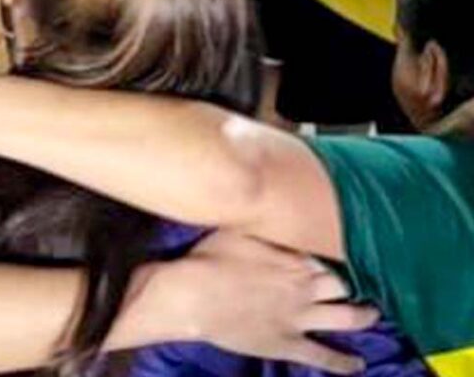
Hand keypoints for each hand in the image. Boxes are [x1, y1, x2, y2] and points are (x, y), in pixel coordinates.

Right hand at [116, 231, 376, 373]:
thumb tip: (278, 207)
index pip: (329, 254)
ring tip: (373, 313)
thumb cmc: (211, 257)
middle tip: (369, 278)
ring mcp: (299, 319)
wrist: (194, 297)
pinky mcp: (288, 344)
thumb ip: (263, 223)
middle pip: (343, 284)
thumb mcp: (238, 228)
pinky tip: (357, 365)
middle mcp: (305, 287)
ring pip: (345, 318)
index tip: (350, 246)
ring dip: (363, 316)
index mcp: (294, 258)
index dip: (340, 251)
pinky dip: (343, 362)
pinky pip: (323, 356)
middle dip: (358, 282)